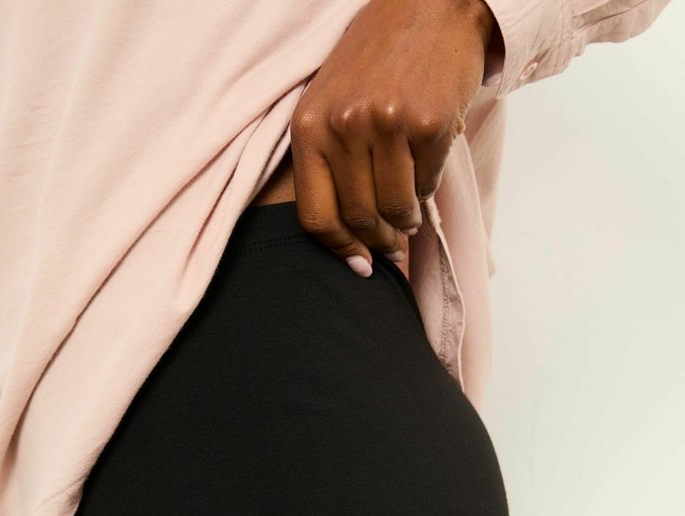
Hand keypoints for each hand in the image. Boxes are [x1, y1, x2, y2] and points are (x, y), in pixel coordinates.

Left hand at [289, 0, 494, 275]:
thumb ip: (330, 164)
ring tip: (410, 214)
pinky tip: (426, 170)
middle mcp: (343, 125)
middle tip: (393, 242)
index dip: (340, 251)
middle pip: (360, 219)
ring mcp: (386, 124)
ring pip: (395, 208)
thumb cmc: (376, 60)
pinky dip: (428, 188)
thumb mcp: (331, 103)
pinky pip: (427, 184)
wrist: (430, 5)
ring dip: (406, 220)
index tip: (360, 266)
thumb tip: (351, 242)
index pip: (316, 217)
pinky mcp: (428, 123)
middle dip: (379, 240)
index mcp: (309, 126)